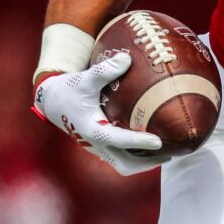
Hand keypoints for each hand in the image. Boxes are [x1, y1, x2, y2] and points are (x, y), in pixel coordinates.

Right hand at [31, 51, 165, 176]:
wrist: (53, 101)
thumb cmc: (70, 89)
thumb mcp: (85, 78)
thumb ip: (105, 70)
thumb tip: (126, 59)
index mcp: (91, 130)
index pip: (118, 140)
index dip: (139, 142)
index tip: (159, 142)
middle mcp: (95, 144)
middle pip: (125, 164)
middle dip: (147, 163)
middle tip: (169, 153)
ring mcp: (98, 149)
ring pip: (124, 165)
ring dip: (144, 162)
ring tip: (167, 153)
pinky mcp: (101, 147)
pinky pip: (122, 158)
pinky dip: (138, 157)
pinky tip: (154, 147)